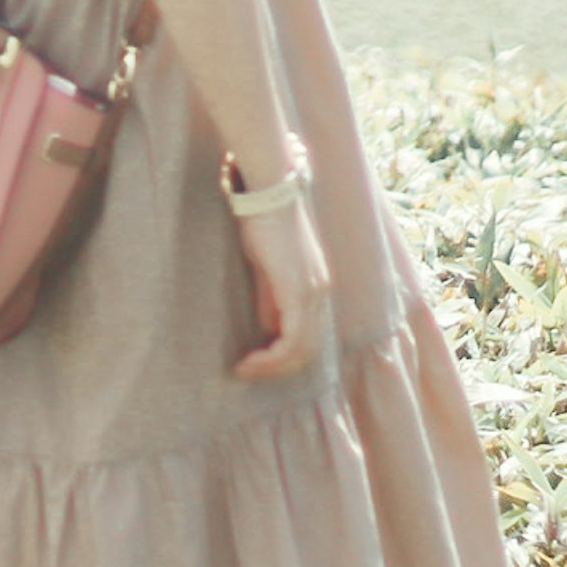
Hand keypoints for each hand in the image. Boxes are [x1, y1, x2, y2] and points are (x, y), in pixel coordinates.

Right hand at [231, 197, 331, 383]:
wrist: (268, 194)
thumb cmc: (263, 223)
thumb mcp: (267, 268)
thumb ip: (271, 298)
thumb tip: (268, 327)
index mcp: (316, 288)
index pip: (308, 337)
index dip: (282, 357)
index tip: (253, 362)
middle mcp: (321, 294)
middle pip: (308, 351)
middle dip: (277, 368)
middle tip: (248, 372)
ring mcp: (313, 293)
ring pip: (302, 349)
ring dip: (273, 366)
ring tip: (246, 369)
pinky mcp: (300, 291)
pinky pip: (293, 339)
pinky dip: (272, 356)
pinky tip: (250, 360)